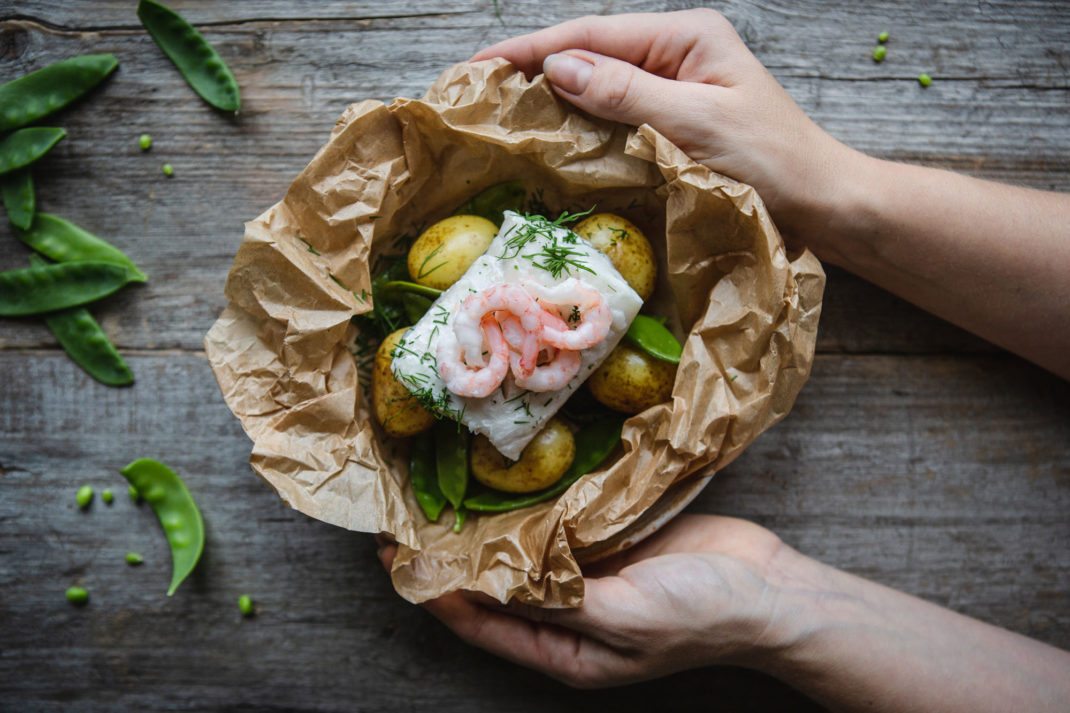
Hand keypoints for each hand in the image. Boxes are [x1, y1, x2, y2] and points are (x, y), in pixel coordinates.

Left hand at [378, 514, 794, 686]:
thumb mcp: (622, 617)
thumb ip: (555, 600)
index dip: (432, 590)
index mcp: (562, 651)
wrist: (767, 586)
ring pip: (519, 549)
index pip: (477, 621)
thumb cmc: (699, 615)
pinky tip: (504, 479)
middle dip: (450, 554)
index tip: (394, 554)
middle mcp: (564, 614)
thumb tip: (485, 583)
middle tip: (408, 513)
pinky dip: (529, 505)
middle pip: (491, 584)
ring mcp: (585, 573)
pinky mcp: (605, 539)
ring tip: (442, 490)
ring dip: (484, 525)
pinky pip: (556, 522)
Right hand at [471, 9, 858, 243]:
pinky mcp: (674, 125)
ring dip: (553, 99)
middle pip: (591, 55)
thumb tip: (557, 67)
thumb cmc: (774, 161)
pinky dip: (581, 127)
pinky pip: (615, 119)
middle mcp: (676, 56)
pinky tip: (553, 139)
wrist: (823, 204)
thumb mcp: (698, 123)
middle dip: (534, 69)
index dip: (532, 48)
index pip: (593, 35)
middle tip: (479, 93)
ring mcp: (675, 90)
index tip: (480, 66)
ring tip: (502, 115)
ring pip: (599, 87)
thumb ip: (627, 93)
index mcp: (687, 37)